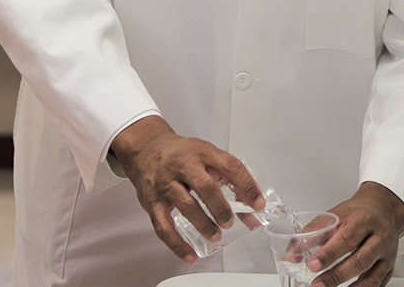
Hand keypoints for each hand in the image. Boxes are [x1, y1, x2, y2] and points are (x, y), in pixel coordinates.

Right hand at [109, 116, 262, 263]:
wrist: (145, 148)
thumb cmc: (180, 154)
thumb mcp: (205, 155)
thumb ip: (227, 179)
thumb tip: (250, 210)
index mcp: (202, 152)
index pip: (229, 166)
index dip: (246, 185)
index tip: (258, 204)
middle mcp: (183, 166)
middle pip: (205, 186)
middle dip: (221, 207)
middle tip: (230, 222)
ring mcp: (166, 184)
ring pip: (186, 205)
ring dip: (204, 224)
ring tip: (216, 235)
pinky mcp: (152, 202)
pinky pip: (164, 227)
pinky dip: (178, 244)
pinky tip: (191, 255)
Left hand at [307, 182, 403, 286]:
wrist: (382, 210)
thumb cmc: (357, 213)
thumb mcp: (335, 215)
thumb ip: (313, 233)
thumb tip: (292, 255)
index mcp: (364, 220)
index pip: (346, 239)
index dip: (329, 254)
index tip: (312, 265)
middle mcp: (380, 238)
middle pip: (360, 261)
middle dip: (336, 275)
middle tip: (316, 284)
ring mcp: (387, 255)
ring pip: (372, 277)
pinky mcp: (389, 269)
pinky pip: (377, 284)